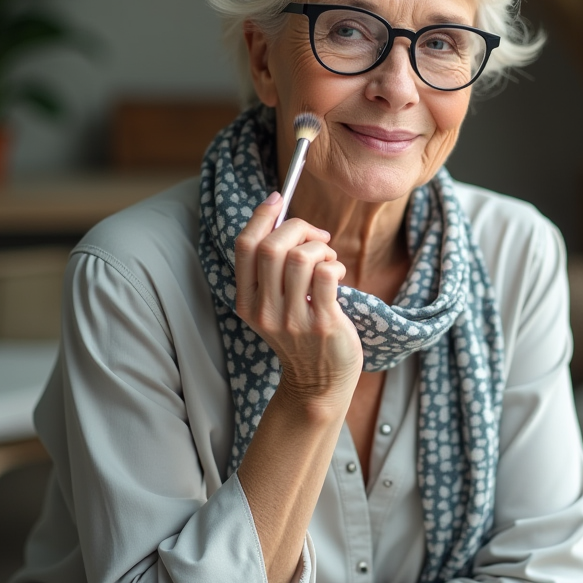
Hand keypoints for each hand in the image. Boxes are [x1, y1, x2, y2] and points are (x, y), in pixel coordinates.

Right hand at [233, 192, 361, 407]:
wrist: (319, 384)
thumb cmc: (301, 335)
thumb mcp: (273, 305)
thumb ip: (273, 269)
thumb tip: (279, 215)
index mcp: (247, 301)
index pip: (244, 246)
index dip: (261, 215)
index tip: (279, 198)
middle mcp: (264, 310)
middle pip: (272, 246)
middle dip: (299, 227)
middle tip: (317, 236)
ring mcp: (292, 319)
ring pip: (301, 257)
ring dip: (321, 247)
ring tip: (328, 258)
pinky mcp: (322, 324)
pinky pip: (326, 274)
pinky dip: (334, 264)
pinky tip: (337, 273)